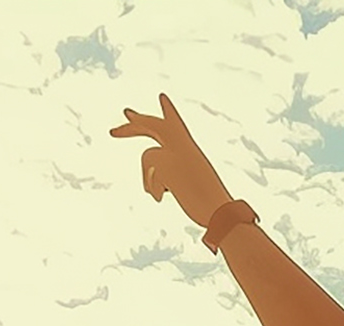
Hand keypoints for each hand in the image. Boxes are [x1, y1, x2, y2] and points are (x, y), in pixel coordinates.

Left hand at [111, 96, 237, 224]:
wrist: (219, 210)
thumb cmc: (210, 203)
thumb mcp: (189, 186)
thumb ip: (172, 176)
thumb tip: (152, 180)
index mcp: (191, 149)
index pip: (177, 124)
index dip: (168, 112)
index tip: (161, 97)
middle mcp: (182, 145)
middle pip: (154, 126)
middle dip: (137, 123)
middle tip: (125, 112)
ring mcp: (173, 153)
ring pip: (147, 157)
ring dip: (151, 178)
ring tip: (167, 194)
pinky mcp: (163, 164)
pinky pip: (148, 177)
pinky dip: (153, 190)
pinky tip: (165, 197)